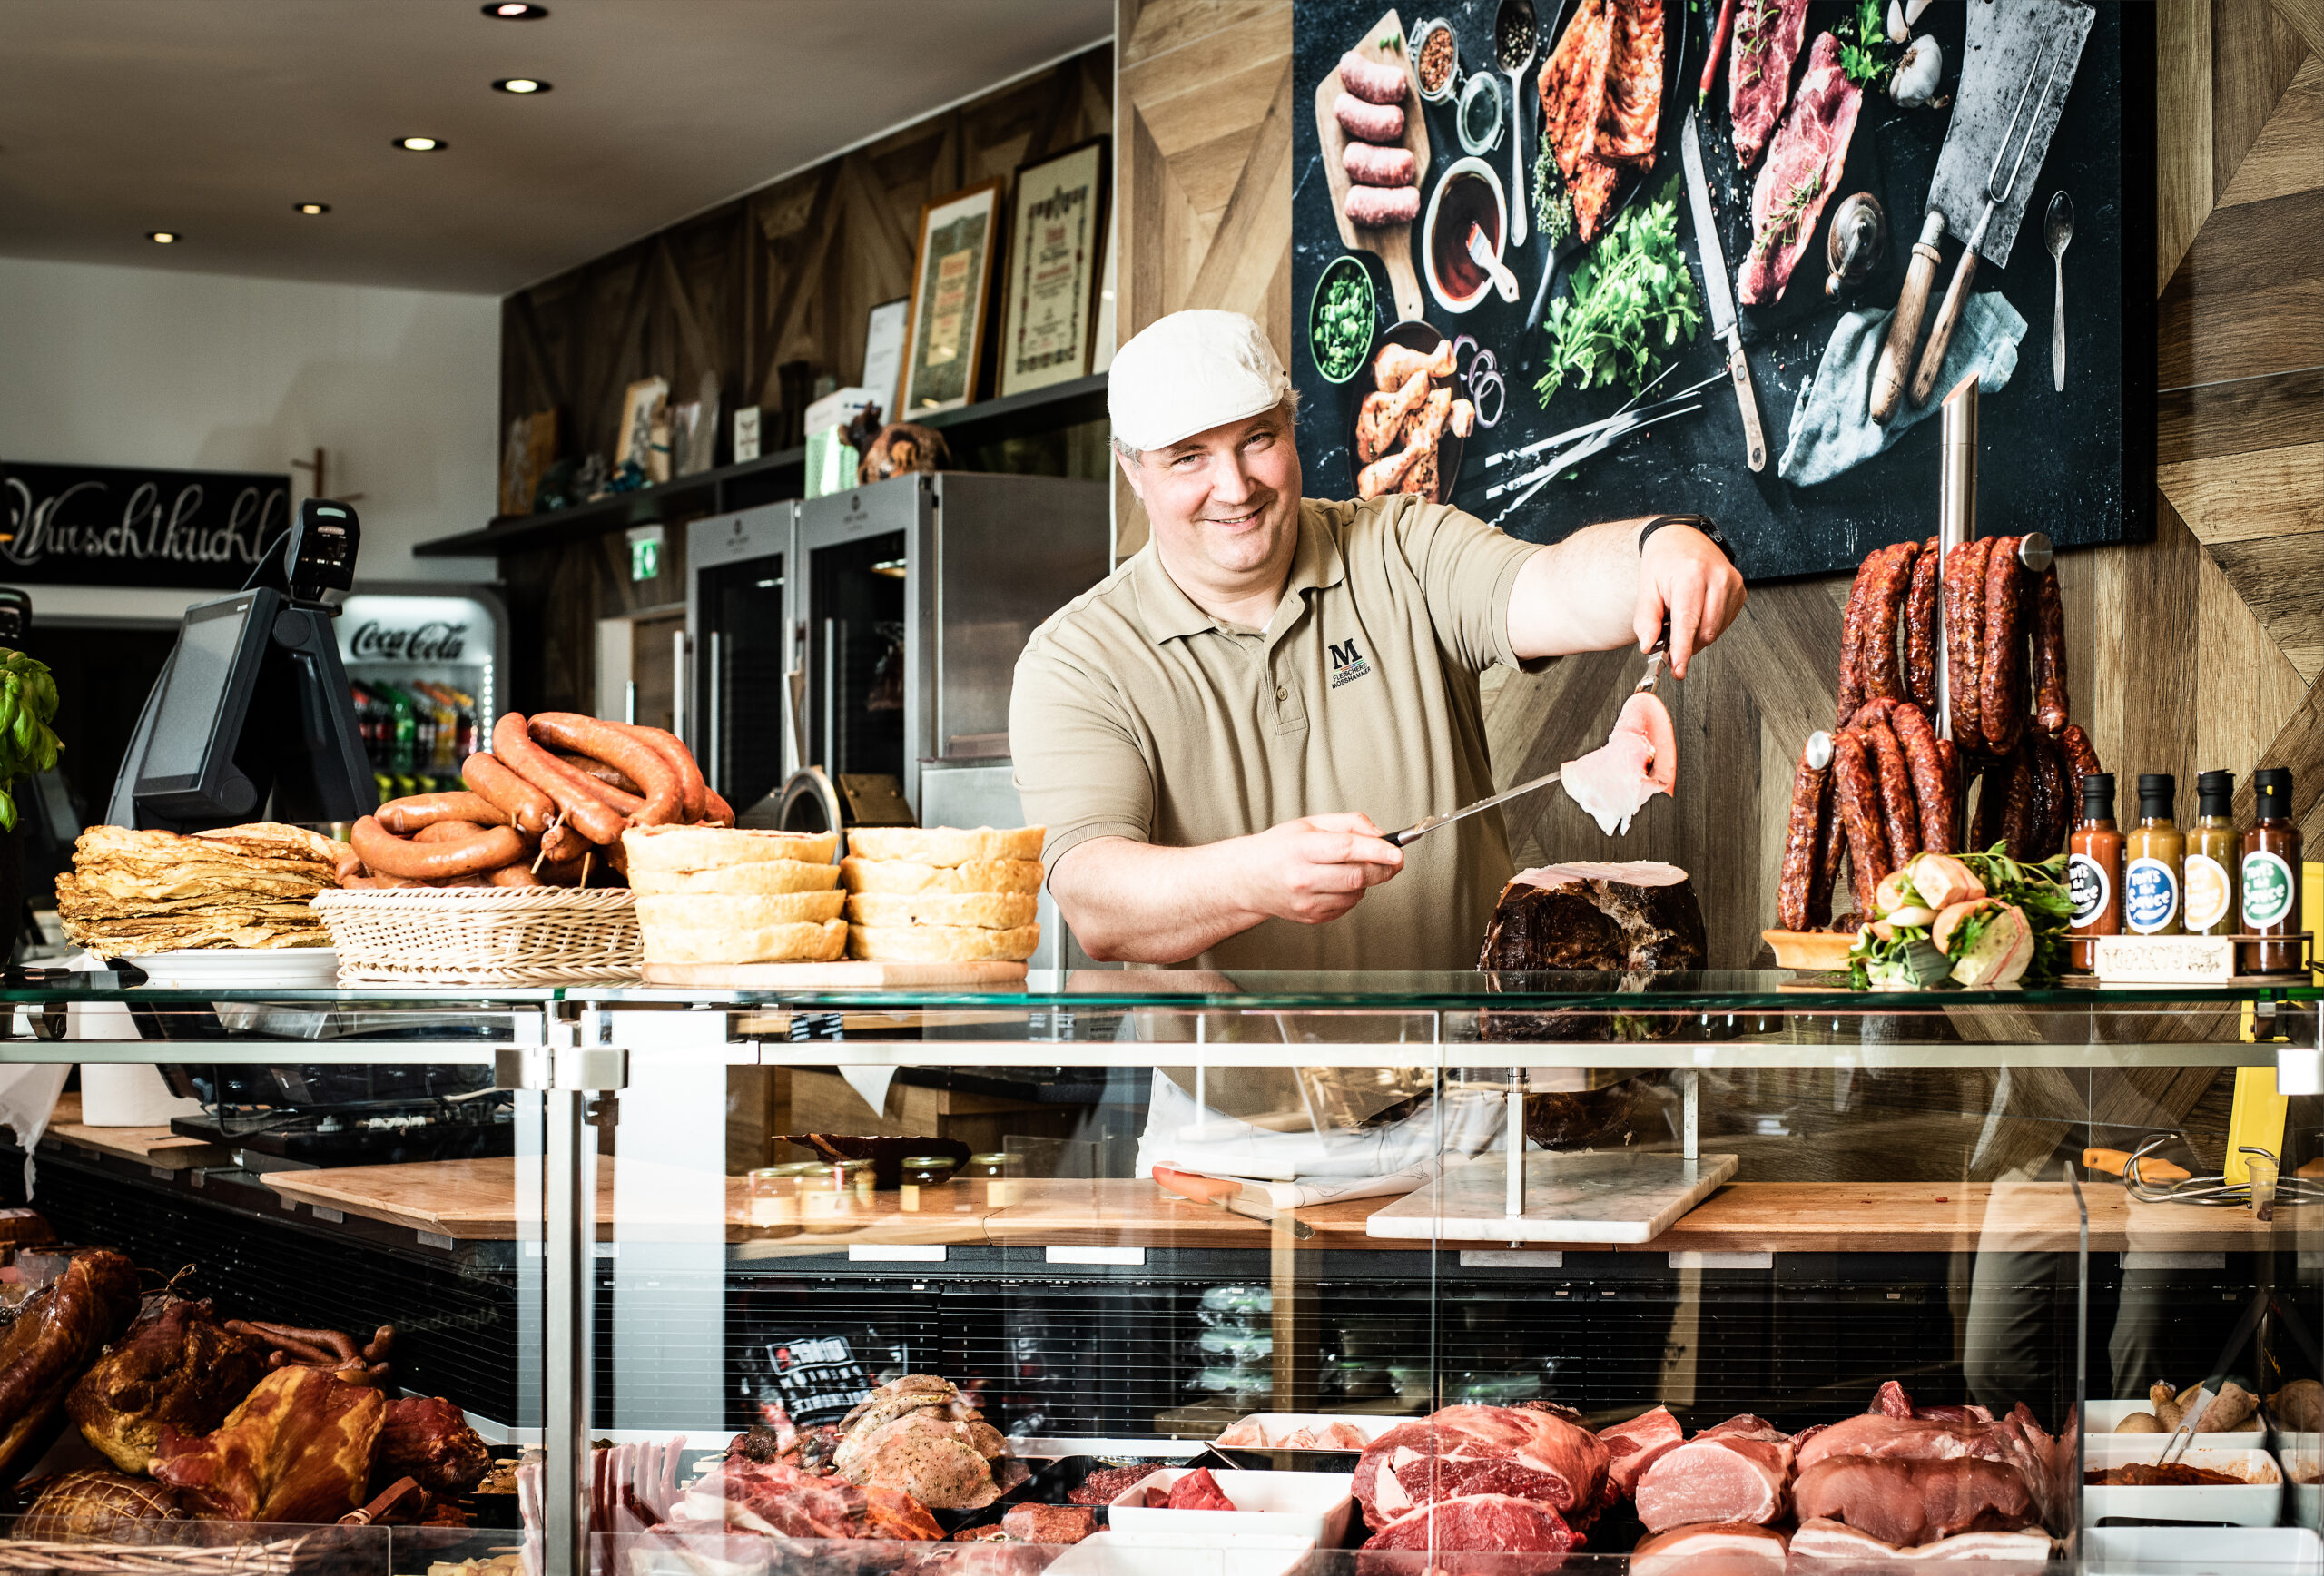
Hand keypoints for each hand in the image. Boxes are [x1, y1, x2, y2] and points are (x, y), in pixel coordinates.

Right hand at [1231, 811, 1404, 925]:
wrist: (1248, 878)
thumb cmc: (1280, 847)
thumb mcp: (1310, 823)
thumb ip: (1349, 823)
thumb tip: (1380, 834)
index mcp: (1302, 848)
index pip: (1347, 849)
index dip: (1378, 850)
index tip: (1398, 851)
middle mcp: (1303, 877)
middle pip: (1358, 875)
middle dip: (1383, 868)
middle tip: (1393, 860)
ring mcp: (1307, 901)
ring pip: (1357, 892)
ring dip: (1366, 880)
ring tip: (1352, 867)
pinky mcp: (1312, 917)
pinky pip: (1347, 905)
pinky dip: (1352, 893)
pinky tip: (1337, 882)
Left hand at [1635, 524, 1745, 677]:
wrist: (1681, 537)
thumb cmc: (1664, 560)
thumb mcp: (1646, 587)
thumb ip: (1646, 619)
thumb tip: (1648, 646)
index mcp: (1692, 574)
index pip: (1688, 621)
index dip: (1683, 650)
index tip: (1678, 669)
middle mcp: (1717, 577)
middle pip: (1705, 631)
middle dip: (1687, 644)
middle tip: (1669, 642)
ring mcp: (1732, 583)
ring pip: (1716, 630)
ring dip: (1697, 636)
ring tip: (1681, 619)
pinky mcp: (1740, 590)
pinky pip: (1725, 623)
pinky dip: (1708, 627)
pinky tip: (1697, 614)